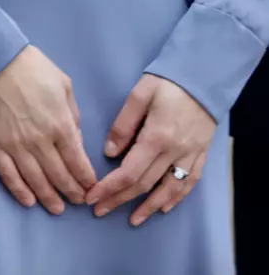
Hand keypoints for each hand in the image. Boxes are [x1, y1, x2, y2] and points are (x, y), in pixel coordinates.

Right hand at [0, 46, 95, 214]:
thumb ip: (73, 113)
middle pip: (59, 176)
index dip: (86, 178)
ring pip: (36, 181)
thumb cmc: (31, 67)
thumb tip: (77, 139)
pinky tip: (28, 201)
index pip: (77, 161)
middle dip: (72, 192)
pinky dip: (19, 192)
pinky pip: (9, 176)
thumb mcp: (63, 83)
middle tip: (78, 201)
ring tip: (57, 208)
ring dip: (49, 198)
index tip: (91, 187)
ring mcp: (15, 146)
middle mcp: (40, 140)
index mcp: (60, 124)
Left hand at [86, 75, 216, 224]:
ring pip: (168, 190)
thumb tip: (109, 153)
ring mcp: (190, 156)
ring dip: (149, 207)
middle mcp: (174, 153)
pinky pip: (189, 184)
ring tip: (132, 219)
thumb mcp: (139, 95)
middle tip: (100, 210)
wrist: (203, 77)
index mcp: (156, 137)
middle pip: (144, 184)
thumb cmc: (167, 82)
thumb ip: (123, 125)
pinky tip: (164, 207)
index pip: (129, 172)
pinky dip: (176, 198)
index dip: (110, 188)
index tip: (92, 197)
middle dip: (120, 199)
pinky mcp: (201, 156)